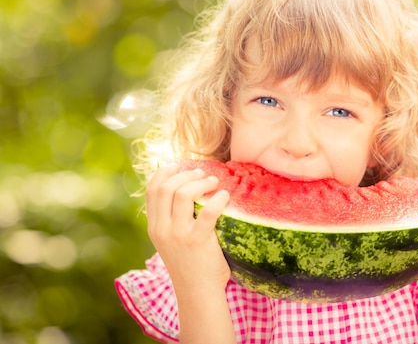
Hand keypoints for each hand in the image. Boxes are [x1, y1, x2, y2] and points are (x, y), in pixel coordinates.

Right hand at [145, 163, 231, 290]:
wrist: (198, 292)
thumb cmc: (190, 264)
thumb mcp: (171, 241)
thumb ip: (171, 220)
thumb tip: (183, 189)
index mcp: (154, 227)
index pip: (152, 190)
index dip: (164, 172)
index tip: (179, 165)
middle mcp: (162, 229)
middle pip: (166, 187)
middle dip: (185, 174)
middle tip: (202, 174)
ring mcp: (179, 235)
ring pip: (183, 194)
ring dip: (200, 182)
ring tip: (214, 182)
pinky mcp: (198, 241)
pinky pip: (208, 211)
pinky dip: (218, 199)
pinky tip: (225, 196)